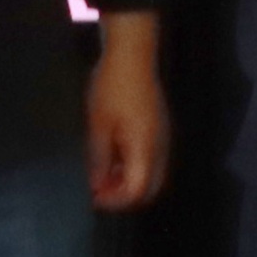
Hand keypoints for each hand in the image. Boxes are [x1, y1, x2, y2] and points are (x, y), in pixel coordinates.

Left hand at [84, 16, 169, 213]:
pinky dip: (134, 166)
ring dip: (129, 180)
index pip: (137, 191)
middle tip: (99, 191)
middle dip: (125, 195)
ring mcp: (162, 136)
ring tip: (102, 174)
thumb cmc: (112, 88)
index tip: (94, 198)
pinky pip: (151, 158)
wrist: (132, 55)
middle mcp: (160, 147)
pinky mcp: (159, 127)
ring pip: (151, 173)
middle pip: (150, 187)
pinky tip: (114, 157)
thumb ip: (100, 159)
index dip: (116, 201)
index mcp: (145, 149)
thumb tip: (98, 185)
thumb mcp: (99, 126)